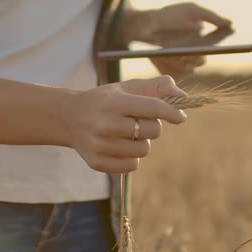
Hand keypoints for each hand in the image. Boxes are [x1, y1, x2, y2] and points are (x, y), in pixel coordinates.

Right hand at [65, 76, 186, 172]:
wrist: (69, 118)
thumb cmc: (106, 101)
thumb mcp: (127, 88)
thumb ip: (158, 86)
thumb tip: (183, 97)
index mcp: (113, 102)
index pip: (153, 108)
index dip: (171, 112)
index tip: (179, 117)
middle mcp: (105, 124)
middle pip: (152, 131)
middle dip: (151, 126)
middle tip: (137, 121)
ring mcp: (99, 145)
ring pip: (143, 150)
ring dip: (141, 142)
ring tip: (126, 134)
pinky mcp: (97, 162)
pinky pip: (131, 165)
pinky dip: (131, 157)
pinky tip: (119, 147)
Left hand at [123, 2, 231, 79]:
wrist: (146, 25)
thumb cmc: (170, 15)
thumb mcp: (191, 10)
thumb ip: (210, 17)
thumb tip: (230, 23)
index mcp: (203, 42)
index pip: (214, 46)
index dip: (211, 46)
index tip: (205, 42)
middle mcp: (194, 55)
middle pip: (200, 62)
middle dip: (191, 56)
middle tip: (182, 50)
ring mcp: (182, 65)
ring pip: (187, 70)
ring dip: (177, 61)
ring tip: (166, 51)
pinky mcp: (169, 71)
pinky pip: (174, 76)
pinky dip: (168, 66)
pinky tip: (160, 57)